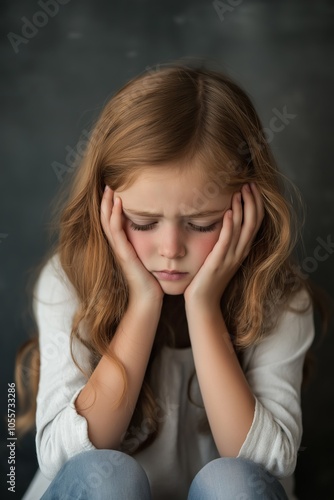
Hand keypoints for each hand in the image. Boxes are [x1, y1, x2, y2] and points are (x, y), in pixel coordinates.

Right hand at [100, 186, 163, 303]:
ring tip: (109, 188)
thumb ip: (152, 247)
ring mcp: (119, 250)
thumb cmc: (152, 282)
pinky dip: (115, 216)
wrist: (148, 301)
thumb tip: (163, 238)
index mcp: (124, 246)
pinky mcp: (123, 254)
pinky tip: (119, 203)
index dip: (113, 206)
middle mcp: (119, 246)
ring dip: (108, 204)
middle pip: (107, 218)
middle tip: (108, 182)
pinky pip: (116, 231)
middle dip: (107, 200)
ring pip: (108, 222)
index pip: (114, 221)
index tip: (116, 189)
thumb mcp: (151, 260)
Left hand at [184, 183, 263, 308]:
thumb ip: (224, 241)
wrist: (202, 302)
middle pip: (252, 223)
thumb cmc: (206, 279)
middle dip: (252, 201)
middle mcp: (239, 252)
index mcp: (241, 250)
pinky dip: (229, 227)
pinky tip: (229, 212)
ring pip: (242, 229)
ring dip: (242, 209)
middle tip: (249, 183)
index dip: (256, 204)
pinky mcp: (218, 263)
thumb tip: (223, 222)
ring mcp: (230, 258)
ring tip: (240, 191)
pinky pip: (226, 242)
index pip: (254, 223)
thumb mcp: (219, 256)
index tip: (251, 186)